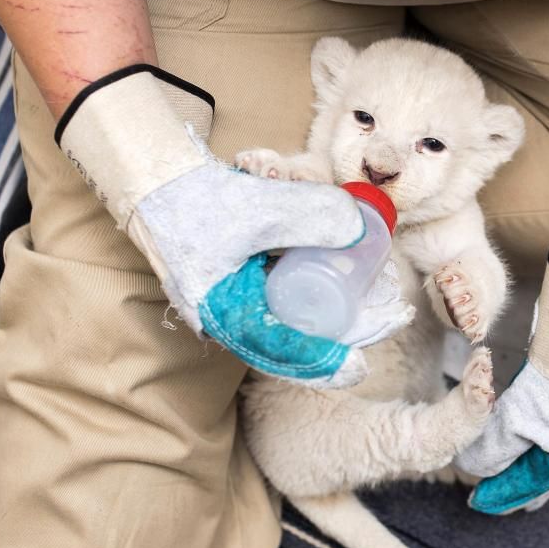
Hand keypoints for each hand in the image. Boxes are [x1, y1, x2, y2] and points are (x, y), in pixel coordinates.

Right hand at [57, 65, 411, 386]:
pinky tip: (351, 278)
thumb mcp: (257, 207)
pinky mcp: (246, 286)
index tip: (362, 364)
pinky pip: (290, 299)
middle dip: (349, 327)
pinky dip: (320, 290)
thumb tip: (360, 228)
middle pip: (301, 341)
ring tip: (380, 297)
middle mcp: (233, 320)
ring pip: (299, 320)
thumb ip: (307, 214)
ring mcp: (239, 304)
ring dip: (340, 309)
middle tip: (392, 313)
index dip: (326, 363)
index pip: (283, 354)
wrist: (156, 182)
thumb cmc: (195, 200)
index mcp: (226, 318)